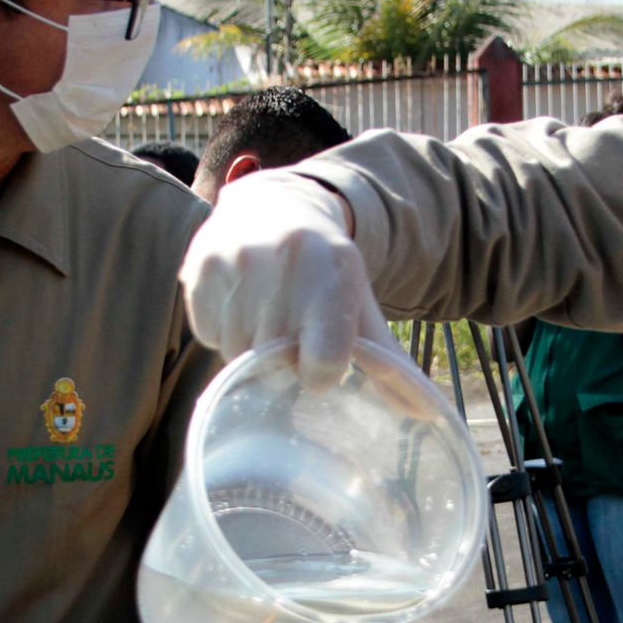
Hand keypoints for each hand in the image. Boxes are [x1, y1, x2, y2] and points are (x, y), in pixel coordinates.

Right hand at [180, 171, 394, 387]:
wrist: (274, 209)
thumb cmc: (324, 273)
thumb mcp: (361, 305)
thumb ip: (389, 362)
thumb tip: (426, 413)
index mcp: (332, 269)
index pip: (325, 360)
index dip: (321, 370)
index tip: (322, 358)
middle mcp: (282, 261)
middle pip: (274, 361)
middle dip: (283, 359)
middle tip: (292, 330)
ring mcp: (234, 263)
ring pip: (236, 353)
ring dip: (250, 350)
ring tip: (265, 315)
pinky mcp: (197, 270)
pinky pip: (207, 336)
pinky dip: (223, 331)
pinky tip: (239, 304)